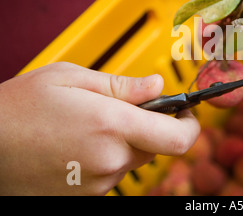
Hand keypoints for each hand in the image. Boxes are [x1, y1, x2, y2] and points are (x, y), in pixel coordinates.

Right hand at [0, 62, 199, 194]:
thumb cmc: (20, 108)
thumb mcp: (71, 79)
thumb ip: (122, 85)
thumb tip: (156, 86)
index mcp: (112, 125)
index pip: (178, 139)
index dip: (191, 126)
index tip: (187, 113)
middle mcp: (110, 160)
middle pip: (156, 146)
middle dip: (150, 127)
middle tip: (124, 109)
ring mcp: (97, 183)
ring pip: (132, 159)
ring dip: (125, 142)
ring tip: (90, 125)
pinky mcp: (84, 196)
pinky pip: (111, 174)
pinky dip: (107, 157)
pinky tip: (79, 144)